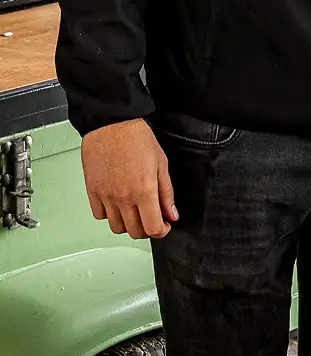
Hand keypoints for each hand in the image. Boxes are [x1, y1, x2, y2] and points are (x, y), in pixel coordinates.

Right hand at [81, 118, 177, 239]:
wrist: (112, 124)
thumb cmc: (136, 137)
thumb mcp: (161, 162)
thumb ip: (166, 192)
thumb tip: (171, 213)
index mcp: (144, 190)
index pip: (152, 228)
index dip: (161, 231)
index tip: (164, 226)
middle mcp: (123, 197)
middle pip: (135, 231)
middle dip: (147, 229)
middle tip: (152, 217)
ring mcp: (106, 196)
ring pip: (117, 227)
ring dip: (128, 224)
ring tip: (135, 211)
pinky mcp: (93, 192)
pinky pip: (100, 215)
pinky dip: (110, 215)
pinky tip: (117, 203)